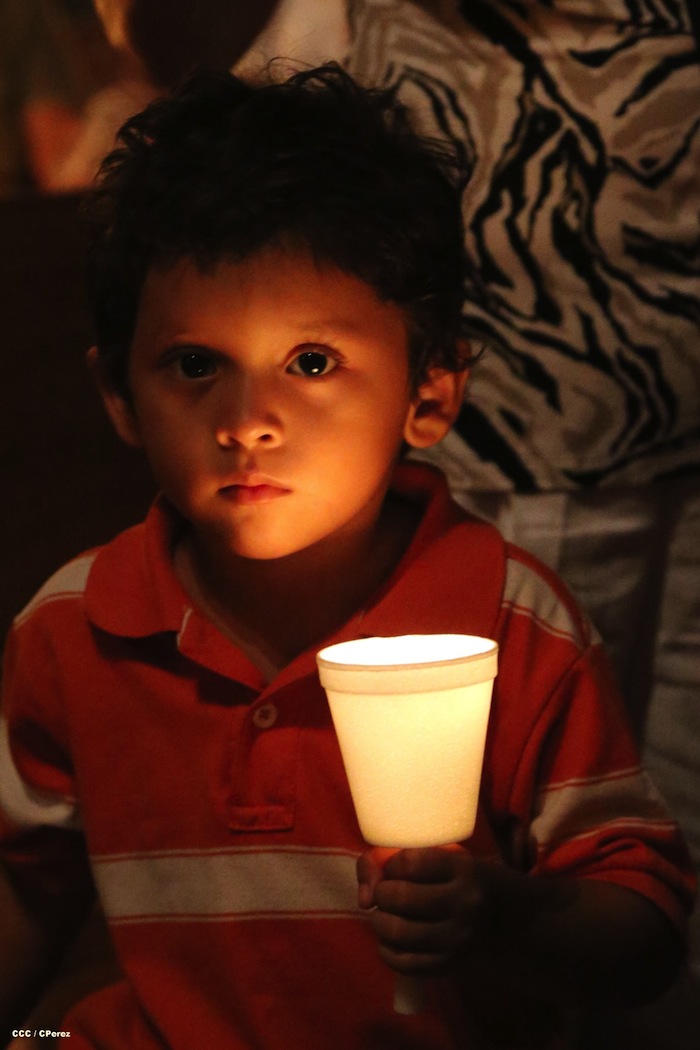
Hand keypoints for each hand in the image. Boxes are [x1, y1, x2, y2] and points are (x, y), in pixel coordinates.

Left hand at [356, 845, 487, 974]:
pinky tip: (391, 940)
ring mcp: (458, 939)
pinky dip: (387, 951)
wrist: (508, 917)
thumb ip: (392, 860)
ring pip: (398, 932)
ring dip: (379, 921)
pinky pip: (404, 964)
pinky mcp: (451, 965)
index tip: (396, 867)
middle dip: (381, 893)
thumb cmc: (463, 879)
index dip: (392, 863)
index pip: (409, 862)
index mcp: (464, 869)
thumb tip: (363, 898)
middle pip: (400, 897)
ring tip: (384, 915)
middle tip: (385, 893)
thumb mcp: (443, 856)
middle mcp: (464, 904)